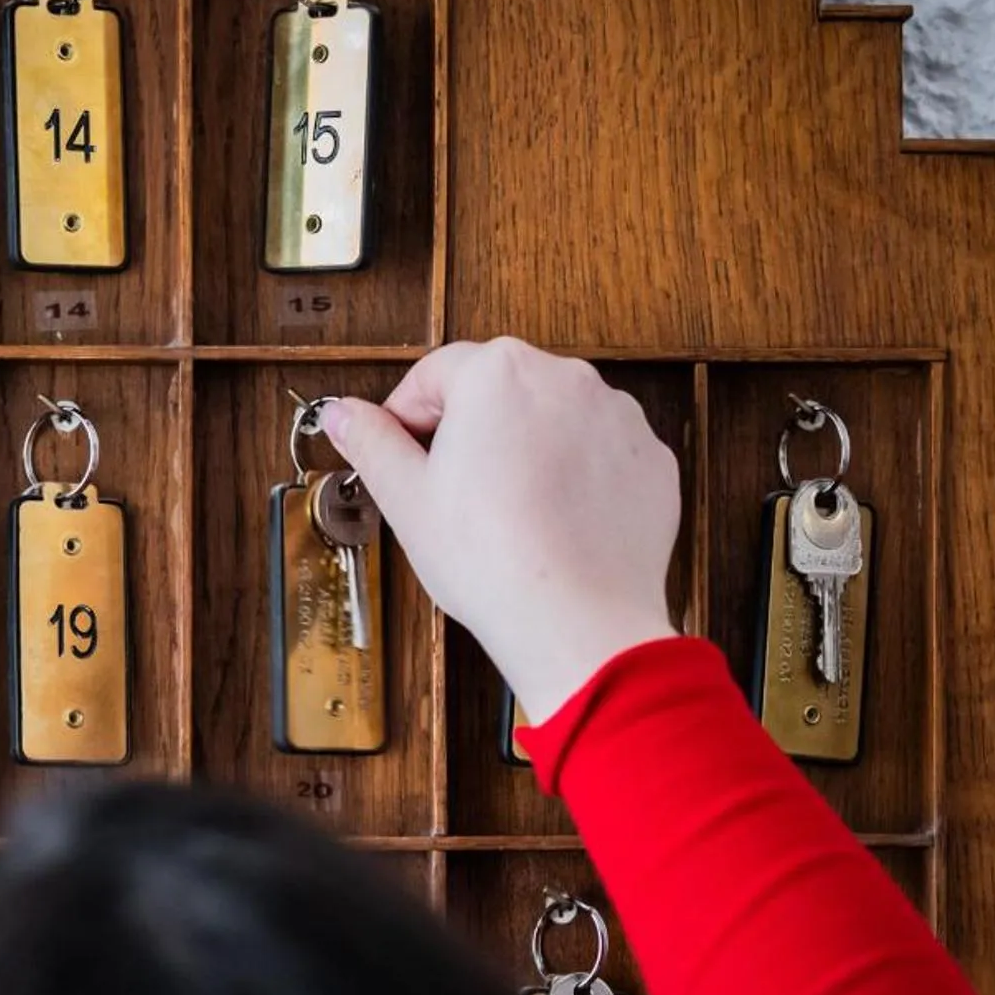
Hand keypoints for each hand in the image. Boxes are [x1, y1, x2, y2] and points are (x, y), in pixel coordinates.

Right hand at [319, 339, 681, 722]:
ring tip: (506, 513)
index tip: (399, 451)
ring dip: (525, 449)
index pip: (434, 374)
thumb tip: (344, 415)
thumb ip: (371, 442)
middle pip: (497, 389)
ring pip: (551, 419)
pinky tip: (551, 520)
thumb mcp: (407, 499)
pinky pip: (598, 452)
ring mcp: (615, 416)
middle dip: (470, 431)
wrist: (577, 620)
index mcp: (497, 374)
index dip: (406, 416)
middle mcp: (564, 378)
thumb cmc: (493, 562)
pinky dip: (574, 476)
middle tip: (450, 491)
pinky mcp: (649, 458)